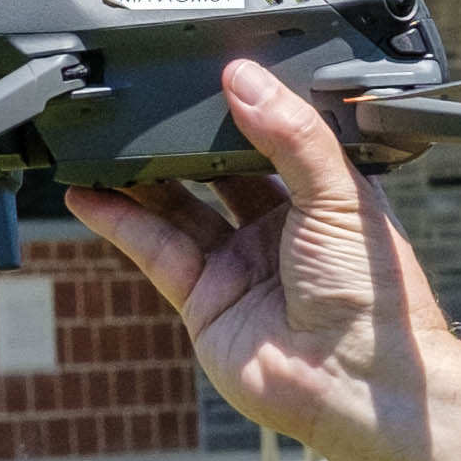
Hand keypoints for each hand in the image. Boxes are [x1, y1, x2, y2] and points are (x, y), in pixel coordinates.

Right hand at [69, 60, 441, 457]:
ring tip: (101, 138)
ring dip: (139, 175)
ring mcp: (239, 266)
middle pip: (217, 173)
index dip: (242, 114)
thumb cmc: (373, 298)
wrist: (356, 383)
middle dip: (183, 142)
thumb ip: (292, 134)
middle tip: (144, 103)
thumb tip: (245, 78)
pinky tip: (87, 192)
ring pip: (177, 207)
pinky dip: (117, 219)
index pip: (276, 143)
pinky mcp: (202, 299)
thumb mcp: (340, 195)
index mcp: (327, 200)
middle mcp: (281, 232)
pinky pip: (153, 249)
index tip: (206, 77)